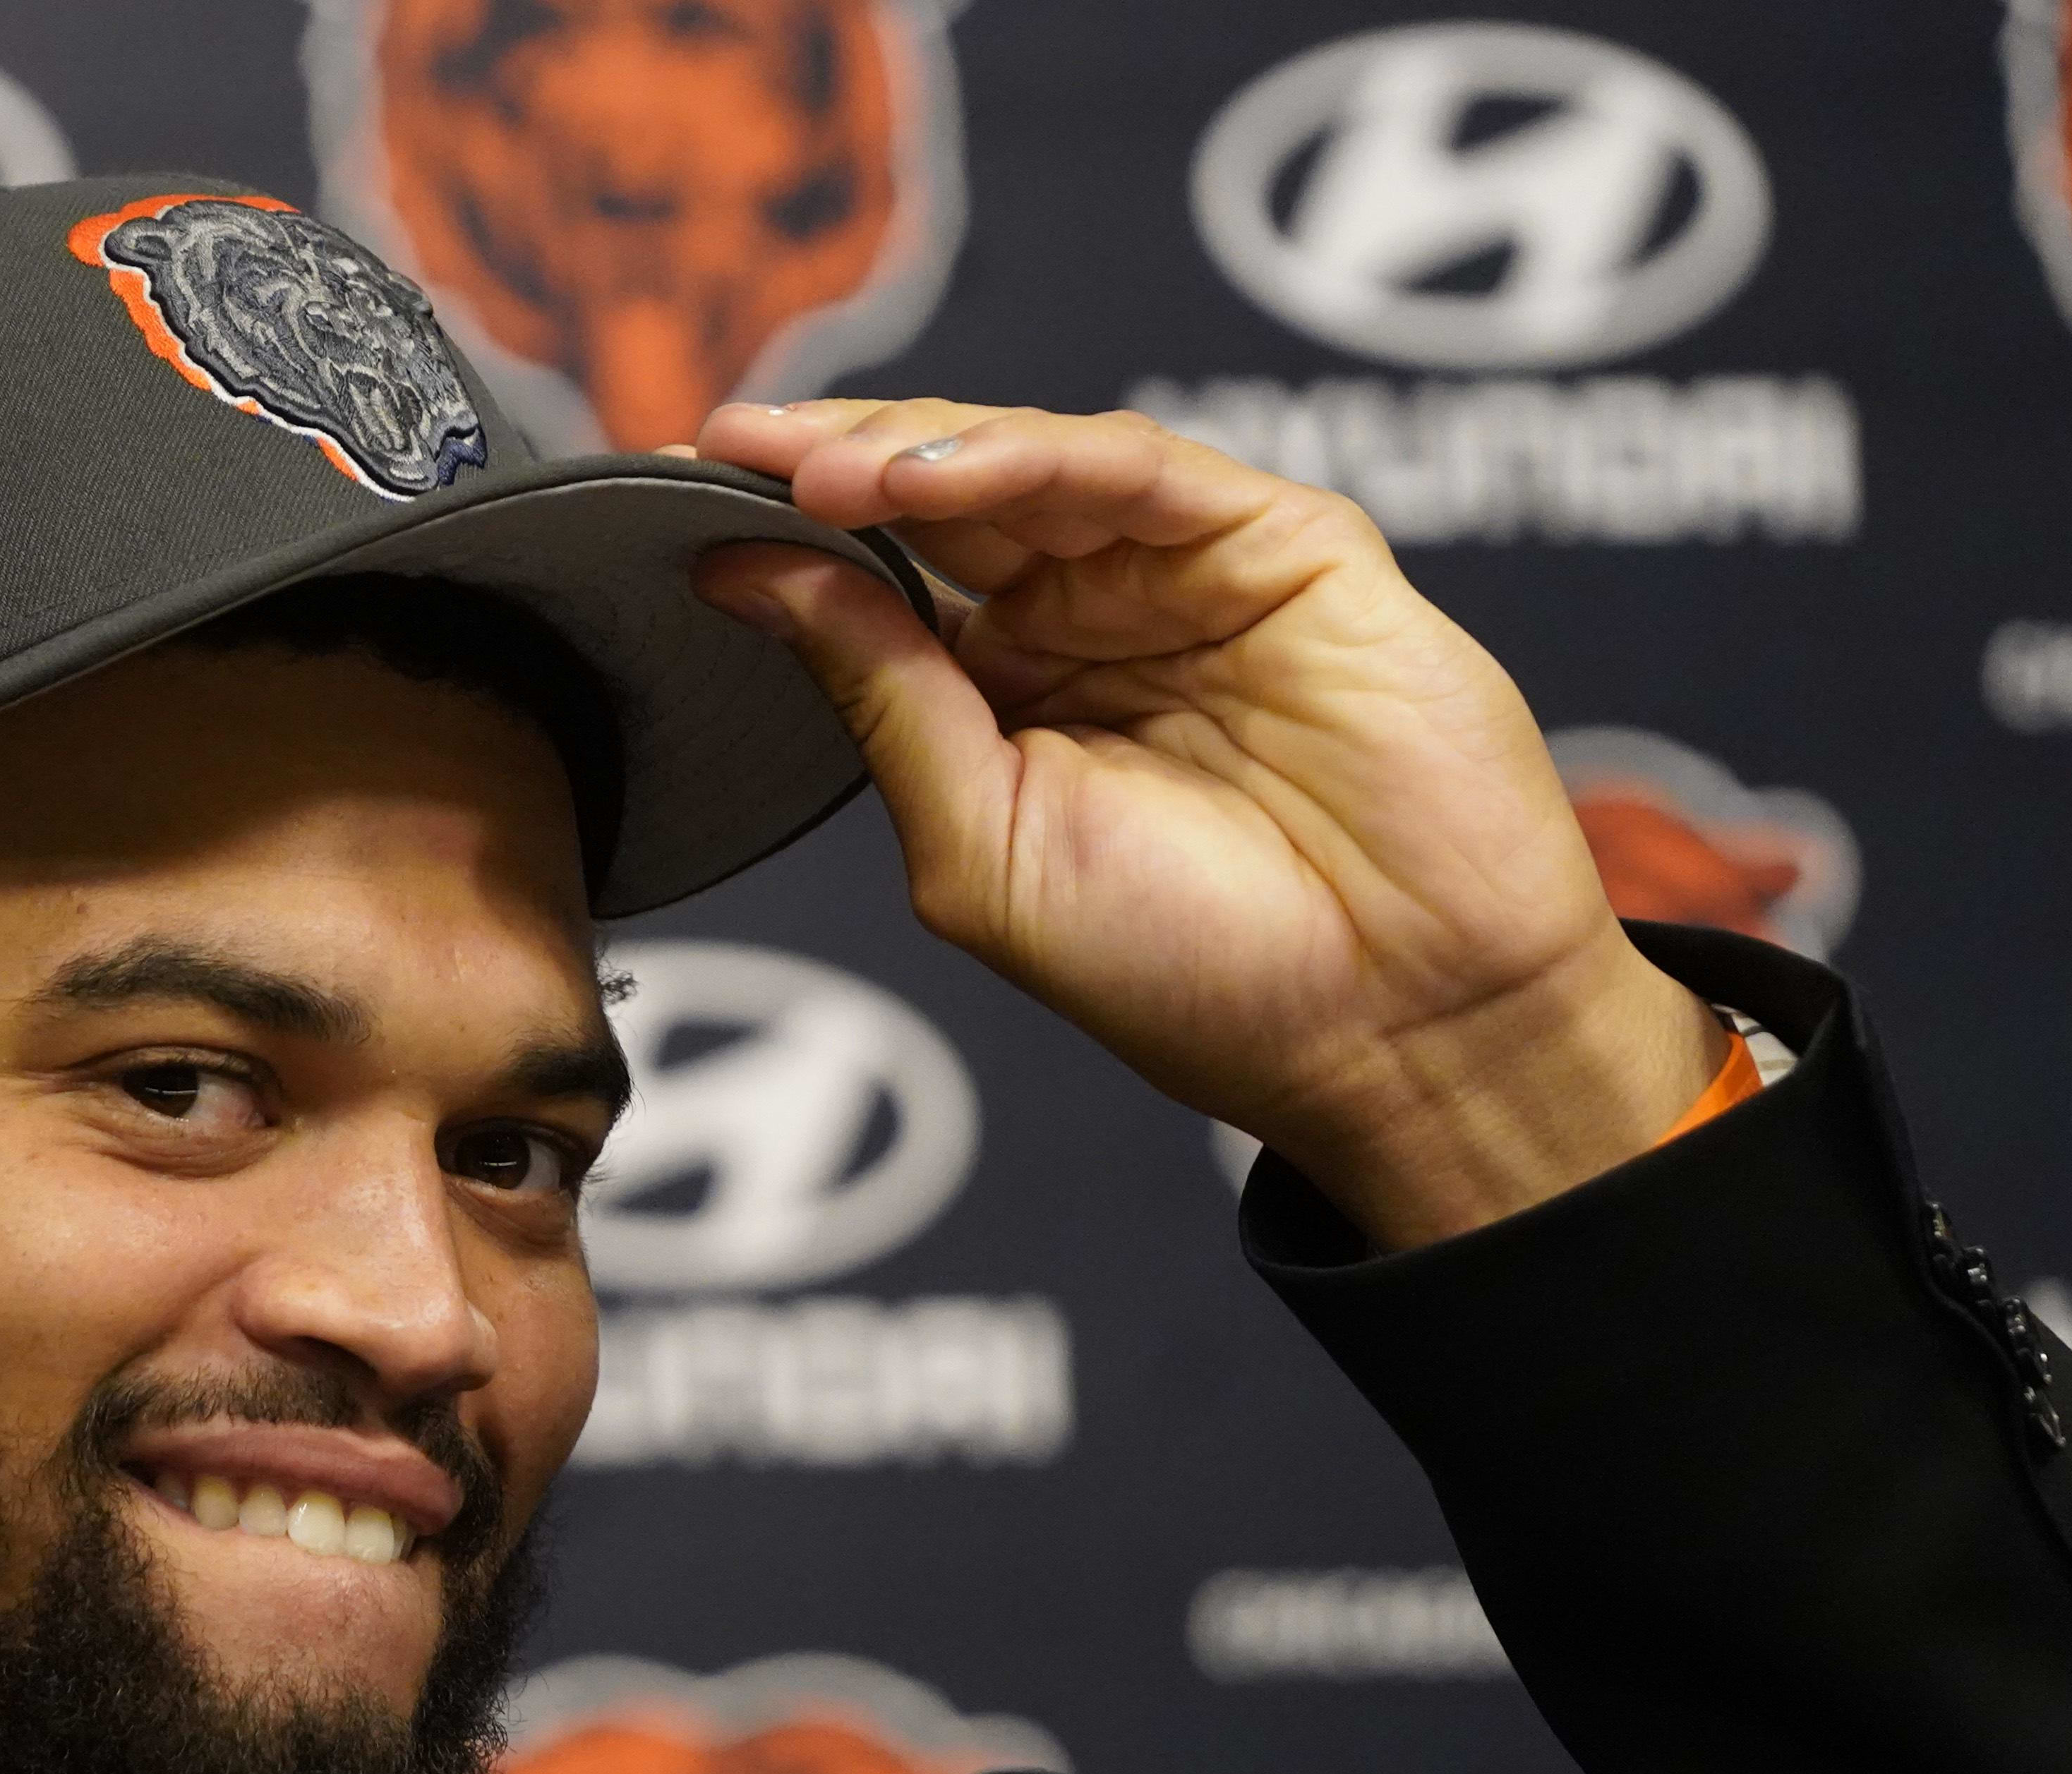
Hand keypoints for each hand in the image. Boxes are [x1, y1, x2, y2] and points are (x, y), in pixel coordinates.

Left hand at [688, 399, 1726, 1249]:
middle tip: (728, 444)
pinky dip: (1034, 459)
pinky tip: (936, 479)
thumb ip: (877, 697)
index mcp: (1011, 694)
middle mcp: (1094, 619)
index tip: (678, 485)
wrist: (1393, 1031)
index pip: (878, 574)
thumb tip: (740, 571)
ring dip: (916, 450)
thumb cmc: (1196, 976)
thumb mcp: (982, 846)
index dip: (782, 523)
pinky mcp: (1288, 548)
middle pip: (942, 494)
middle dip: (828, 458)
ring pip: (1032, 464)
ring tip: (817, 467)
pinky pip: (1146, 470)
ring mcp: (1189, 575)